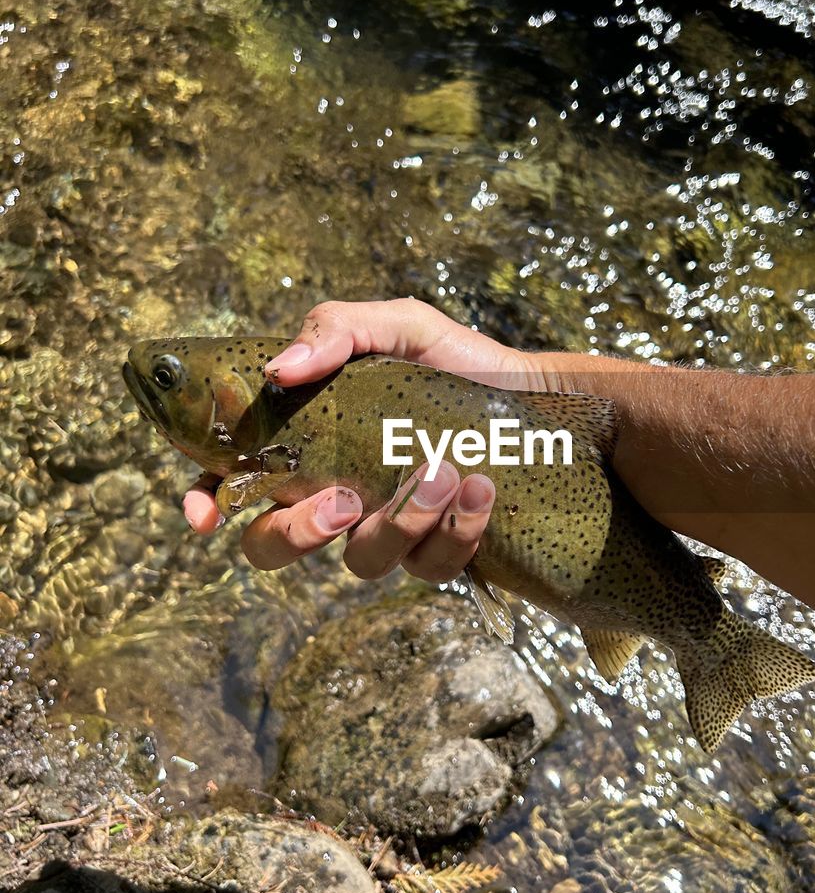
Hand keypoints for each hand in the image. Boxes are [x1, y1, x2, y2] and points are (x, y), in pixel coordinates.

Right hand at [183, 299, 541, 580]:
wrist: (529, 392)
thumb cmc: (451, 361)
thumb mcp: (396, 326)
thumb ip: (336, 331)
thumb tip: (281, 369)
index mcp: (308, 447)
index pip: (235, 485)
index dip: (207, 503)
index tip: (205, 513)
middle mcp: (337, 497)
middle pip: (277, 547)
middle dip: (299, 534)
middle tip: (343, 501)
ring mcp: (387, 532)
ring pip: (363, 561)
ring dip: (399, 522)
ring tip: (441, 471)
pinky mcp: (441, 552)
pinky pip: (432, 566)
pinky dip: (456, 531)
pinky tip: (480, 490)